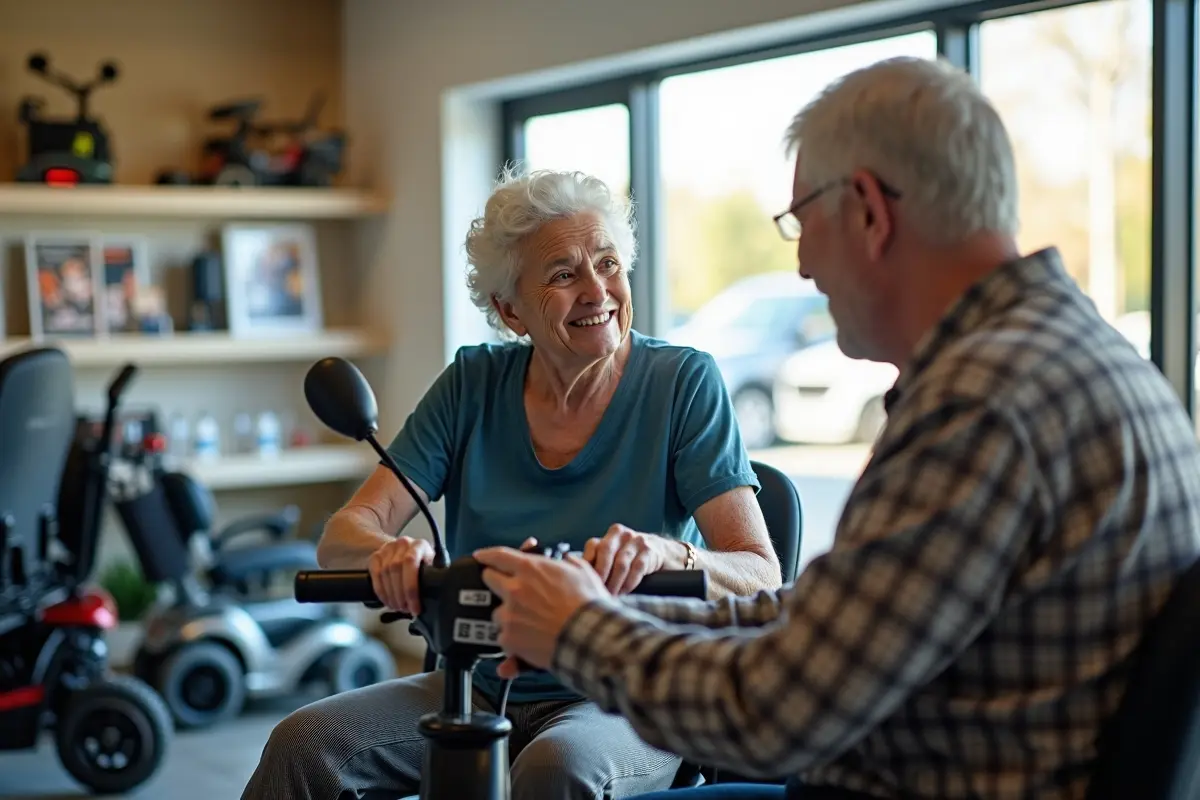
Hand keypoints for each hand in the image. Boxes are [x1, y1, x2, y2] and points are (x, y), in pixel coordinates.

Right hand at [368, 536, 433, 613]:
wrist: (407, 550)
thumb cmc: (423, 563)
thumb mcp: (433, 566)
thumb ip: (434, 576)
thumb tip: (434, 596)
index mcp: (419, 545)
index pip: (411, 562)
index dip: (411, 588)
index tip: (414, 606)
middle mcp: (403, 543)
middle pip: (396, 569)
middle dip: (400, 594)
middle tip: (405, 609)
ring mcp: (388, 548)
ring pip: (384, 573)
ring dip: (391, 595)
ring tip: (398, 607)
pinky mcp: (376, 556)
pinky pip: (375, 574)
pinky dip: (380, 591)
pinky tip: (387, 601)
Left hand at [474, 546, 609, 677]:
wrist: (588, 637)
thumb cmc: (588, 605)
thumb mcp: (582, 572)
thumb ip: (568, 562)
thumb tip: (566, 560)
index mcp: (530, 569)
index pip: (498, 556)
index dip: (487, 555)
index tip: (481, 556)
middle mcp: (514, 589)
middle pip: (490, 580)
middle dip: (497, 583)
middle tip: (510, 591)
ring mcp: (509, 615)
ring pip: (498, 612)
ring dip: (509, 616)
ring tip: (530, 623)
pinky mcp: (509, 639)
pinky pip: (503, 637)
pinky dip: (513, 639)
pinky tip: (529, 640)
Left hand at [583, 524, 676, 594]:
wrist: (663, 553)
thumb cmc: (631, 558)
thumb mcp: (615, 554)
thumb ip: (598, 561)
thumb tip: (576, 578)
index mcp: (610, 534)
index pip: (593, 545)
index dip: (587, 563)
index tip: (583, 581)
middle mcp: (622, 534)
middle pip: (605, 552)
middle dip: (600, 574)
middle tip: (595, 591)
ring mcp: (637, 541)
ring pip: (621, 563)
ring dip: (614, 583)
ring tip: (609, 596)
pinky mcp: (650, 551)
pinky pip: (636, 568)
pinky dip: (629, 583)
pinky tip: (624, 592)